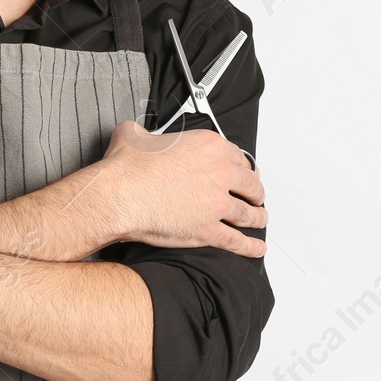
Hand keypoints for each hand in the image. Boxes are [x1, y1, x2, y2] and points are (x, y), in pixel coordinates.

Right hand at [74, 121, 267, 257]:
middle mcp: (219, 173)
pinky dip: (249, 246)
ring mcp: (216, 204)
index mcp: (208, 146)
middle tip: (256, 195)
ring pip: (247, 213)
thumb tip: (135, 133)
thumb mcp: (134, 135)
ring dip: (257, 217)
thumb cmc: (127, 169)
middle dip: (255, 191)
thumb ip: (142, 132)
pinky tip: (256, 248)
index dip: (242, 167)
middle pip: (249, 184)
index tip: (243, 172)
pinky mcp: (208, 230)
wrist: (119, 196)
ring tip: (260, 220)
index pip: (237, 157)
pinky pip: (236, 240)